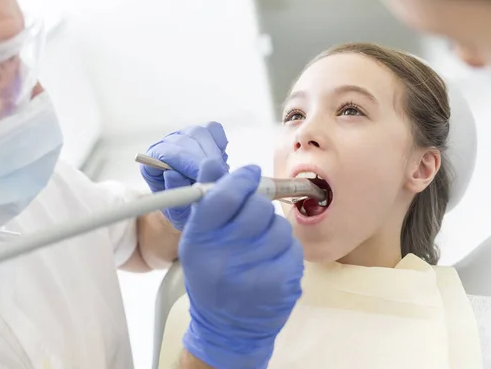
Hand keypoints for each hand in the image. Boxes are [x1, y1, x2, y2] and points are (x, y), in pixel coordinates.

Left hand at [140, 122, 228, 229]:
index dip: (184, 164)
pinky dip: (220, 144)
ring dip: (212, 154)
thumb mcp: (178, 212)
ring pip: (199, 133)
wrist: (198, 206)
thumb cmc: (185, 209)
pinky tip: (220, 162)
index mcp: (152, 163)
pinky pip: (213, 129)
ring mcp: (184, 135)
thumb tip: (172, 173)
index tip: (200, 178)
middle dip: (201, 160)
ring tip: (218, 175)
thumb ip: (174, 193)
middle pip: (183, 140)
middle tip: (215, 179)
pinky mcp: (202, 132)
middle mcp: (166, 145)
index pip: (163, 153)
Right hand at [180, 159, 303, 368]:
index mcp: (199, 244)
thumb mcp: (198, 240)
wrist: (227, 328)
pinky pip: (292, 246)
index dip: (240, 180)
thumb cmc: (212, 277)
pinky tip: (272, 259)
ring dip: (272, 228)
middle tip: (252, 214)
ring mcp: (255, 274)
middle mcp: (224, 259)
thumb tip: (212, 161)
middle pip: (255, 208)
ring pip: (278, 226)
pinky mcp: (282, 284)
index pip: (223, 197)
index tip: (249, 175)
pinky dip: (284, 248)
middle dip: (257, 205)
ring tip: (260, 243)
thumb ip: (207, 201)